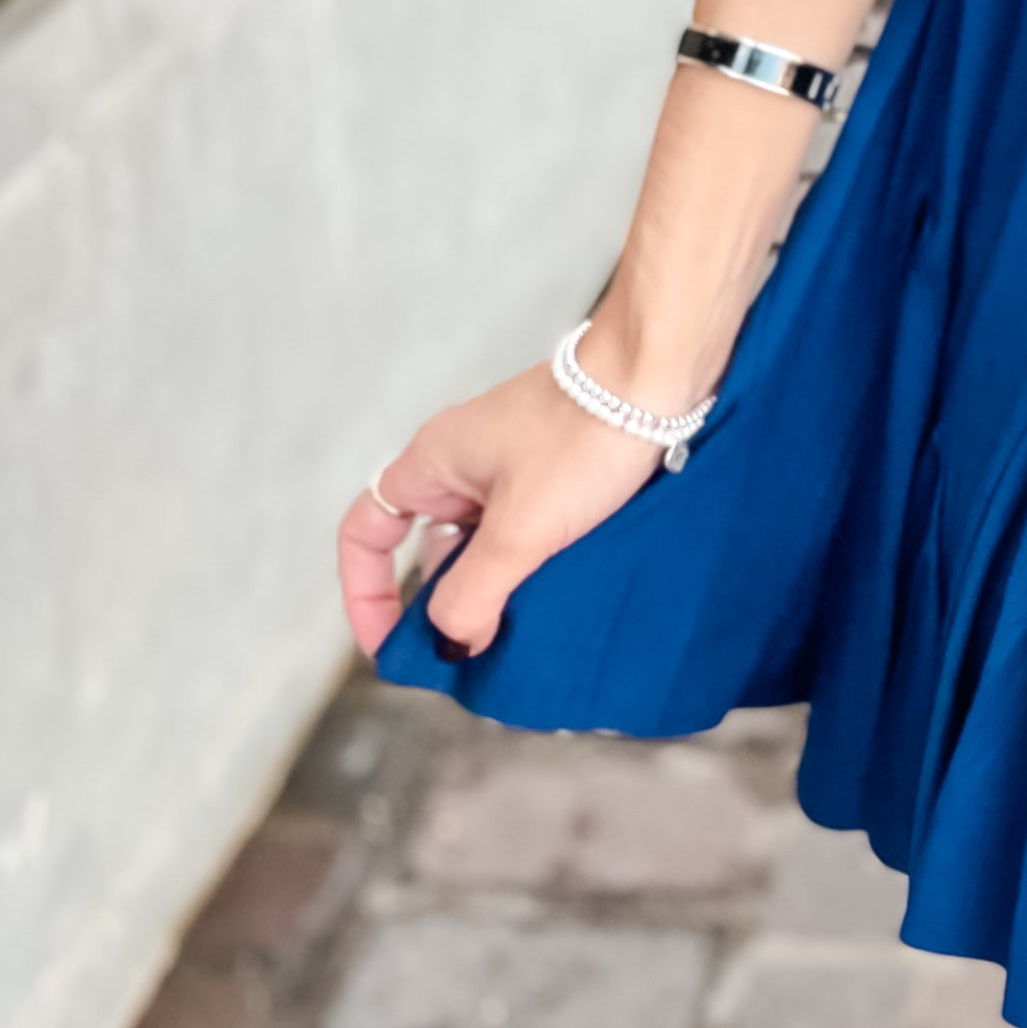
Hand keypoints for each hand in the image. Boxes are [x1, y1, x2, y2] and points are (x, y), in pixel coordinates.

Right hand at [339, 361, 668, 662]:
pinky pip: (525, 529)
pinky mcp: (554, 468)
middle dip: (445, 603)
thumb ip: (474, 593)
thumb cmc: (586, 434)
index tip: (390, 645)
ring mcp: (511, 464)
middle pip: (429, 547)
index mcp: (433, 462)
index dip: (366, 593)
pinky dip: (531, 566)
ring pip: (483, 543)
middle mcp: (463, 461)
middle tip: (472, 653)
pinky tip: (556, 597)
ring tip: (522, 634)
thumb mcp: (520, 531)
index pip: (365, 532)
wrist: (661, 374)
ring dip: (496, 588)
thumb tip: (452, 642)